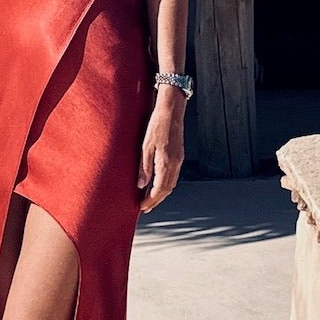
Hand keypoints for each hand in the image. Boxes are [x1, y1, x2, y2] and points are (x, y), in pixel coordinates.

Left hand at [138, 89, 185, 212]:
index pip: (159, 189)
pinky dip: (165, 185)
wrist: (171, 111)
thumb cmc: (156, 125)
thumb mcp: (145, 146)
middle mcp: (175, 164)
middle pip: (167, 189)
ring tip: (149, 200)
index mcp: (166, 162)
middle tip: (145, 208)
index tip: (142, 207)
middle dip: (156, 200)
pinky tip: (157, 185)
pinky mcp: (179, 156)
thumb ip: (144, 167)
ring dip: (161, 194)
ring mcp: (179, 160)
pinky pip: (173, 176)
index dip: (151, 200)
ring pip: (171, 184)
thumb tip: (141, 185)